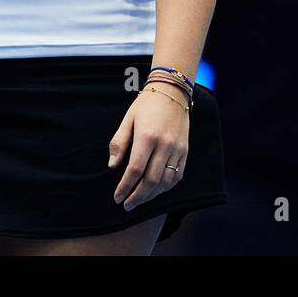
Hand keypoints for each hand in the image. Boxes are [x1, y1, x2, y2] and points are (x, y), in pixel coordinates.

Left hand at [108, 85, 189, 210]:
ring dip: (152, 195)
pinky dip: (166, 187)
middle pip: (151, 180)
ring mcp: (177, 149)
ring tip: (139, 200)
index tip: (117, 197)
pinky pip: (177, 175)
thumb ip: (119, 143)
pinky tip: (156, 191)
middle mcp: (164, 145)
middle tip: (127, 205)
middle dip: (137, 197)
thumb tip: (112, 166)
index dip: (124, 187)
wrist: (173, 91)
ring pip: (165, 182)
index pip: (135, 170)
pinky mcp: (185, 151)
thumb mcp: (128, 119)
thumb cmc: (146, 104)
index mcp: (147, 137)